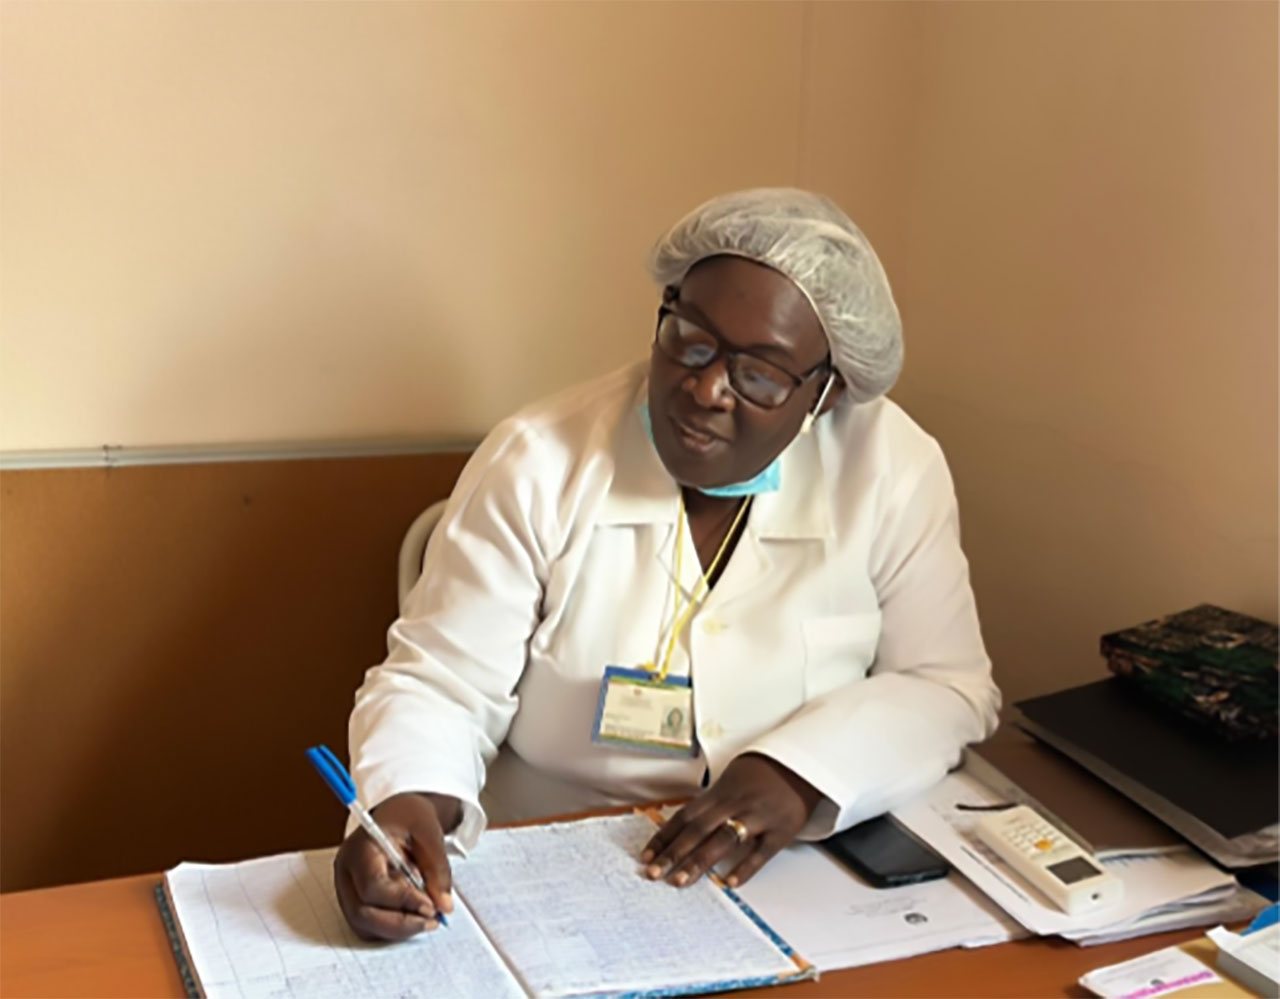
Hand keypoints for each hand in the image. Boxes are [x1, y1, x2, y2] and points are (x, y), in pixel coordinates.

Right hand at [334, 791, 460, 939]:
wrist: (397, 814)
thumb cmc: (409, 817)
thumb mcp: (429, 832)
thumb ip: (437, 869)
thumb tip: (443, 906)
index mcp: (360, 848)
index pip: (373, 886)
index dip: (402, 901)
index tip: (431, 906)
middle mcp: (346, 872)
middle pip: (363, 913)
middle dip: (401, 923)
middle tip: (432, 921)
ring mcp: (347, 889)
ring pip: (365, 925)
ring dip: (399, 929)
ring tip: (428, 919)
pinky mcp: (355, 901)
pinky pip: (370, 927)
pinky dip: (394, 928)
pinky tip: (415, 916)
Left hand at [640, 753, 822, 888]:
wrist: (802, 763)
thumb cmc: (763, 773)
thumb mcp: (731, 780)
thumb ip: (710, 803)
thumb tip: (683, 826)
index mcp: (720, 792)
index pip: (685, 816)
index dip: (664, 836)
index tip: (647, 855)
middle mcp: (735, 804)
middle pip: (698, 830)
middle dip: (673, 853)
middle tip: (654, 873)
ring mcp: (757, 817)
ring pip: (723, 840)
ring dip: (699, 862)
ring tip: (680, 881)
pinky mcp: (780, 831)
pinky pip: (760, 852)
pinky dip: (744, 868)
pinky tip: (728, 883)